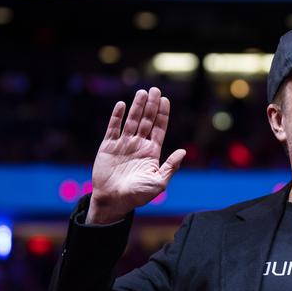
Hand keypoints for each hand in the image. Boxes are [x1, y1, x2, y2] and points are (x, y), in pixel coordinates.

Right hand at [86, 87, 185, 223]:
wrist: (113, 201)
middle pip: (147, 120)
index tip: (165, 100)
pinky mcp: (108, 146)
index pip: (159, 128)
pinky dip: (117, 116)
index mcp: (152, 152)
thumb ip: (171, 167)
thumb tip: (183, 151)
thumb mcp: (159, 183)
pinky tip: (121, 105)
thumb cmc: (138, 195)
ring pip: (132, 121)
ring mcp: (124, 144)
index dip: (162, 114)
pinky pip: (113, 128)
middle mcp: (139, 145)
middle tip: (155, 89)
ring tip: (142, 92)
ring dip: (137, 107)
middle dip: (151, 105)